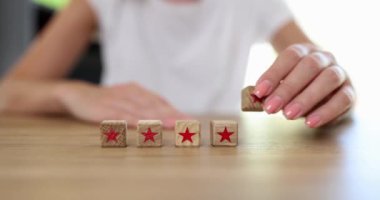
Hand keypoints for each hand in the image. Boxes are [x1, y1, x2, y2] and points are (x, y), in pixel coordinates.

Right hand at [56, 81, 188, 126]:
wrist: (74, 94)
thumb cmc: (105, 100)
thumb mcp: (126, 101)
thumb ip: (144, 108)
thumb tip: (168, 118)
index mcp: (137, 91)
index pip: (160, 102)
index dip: (175, 111)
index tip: (190, 121)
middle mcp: (129, 93)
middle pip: (154, 106)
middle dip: (172, 115)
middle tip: (187, 124)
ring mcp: (115, 100)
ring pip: (140, 110)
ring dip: (157, 118)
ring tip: (173, 125)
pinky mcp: (101, 108)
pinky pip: (119, 115)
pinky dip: (132, 120)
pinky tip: (142, 126)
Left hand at [254, 44, 355, 127]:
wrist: (326, 89)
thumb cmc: (298, 86)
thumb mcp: (282, 85)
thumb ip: (271, 90)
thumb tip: (256, 99)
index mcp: (304, 51)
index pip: (290, 56)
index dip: (274, 74)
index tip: (259, 92)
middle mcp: (324, 58)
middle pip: (309, 66)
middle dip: (287, 88)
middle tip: (271, 108)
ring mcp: (340, 72)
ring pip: (328, 79)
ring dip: (306, 98)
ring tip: (288, 115)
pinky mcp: (350, 91)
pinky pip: (343, 99)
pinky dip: (326, 111)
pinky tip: (310, 123)